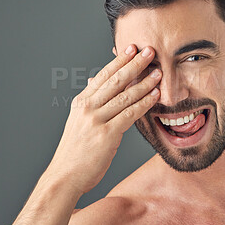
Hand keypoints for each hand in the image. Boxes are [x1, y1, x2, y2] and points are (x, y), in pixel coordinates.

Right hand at [45, 44, 160, 193]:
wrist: (65, 175)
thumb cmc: (75, 150)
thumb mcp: (78, 121)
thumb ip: (90, 101)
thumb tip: (94, 82)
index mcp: (81, 102)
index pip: (103, 75)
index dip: (119, 60)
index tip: (131, 48)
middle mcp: (88, 107)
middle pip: (115, 80)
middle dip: (134, 64)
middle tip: (149, 51)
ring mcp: (96, 120)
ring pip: (124, 96)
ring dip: (144, 83)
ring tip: (158, 73)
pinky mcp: (106, 134)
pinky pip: (129, 114)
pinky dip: (143, 104)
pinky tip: (154, 96)